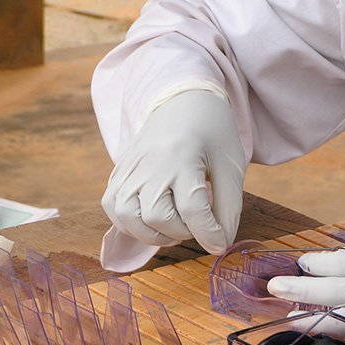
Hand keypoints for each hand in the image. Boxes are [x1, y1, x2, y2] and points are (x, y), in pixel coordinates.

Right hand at [102, 90, 244, 254]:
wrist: (182, 100)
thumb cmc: (213, 133)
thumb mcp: (231, 165)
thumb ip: (229, 207)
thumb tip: (220, 245)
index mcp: (183, 156)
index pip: (193, 208)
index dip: (209, 233)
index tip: (220, 242)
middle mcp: (151, 163)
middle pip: (157, 217)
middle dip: (182, 232)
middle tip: (197, 223)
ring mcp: (130, 168)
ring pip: (128, 217)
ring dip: (154, 233)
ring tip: (175, 225)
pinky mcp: (118, 172)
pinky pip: (113, 208)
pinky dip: (130, 224)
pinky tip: (152, 219)